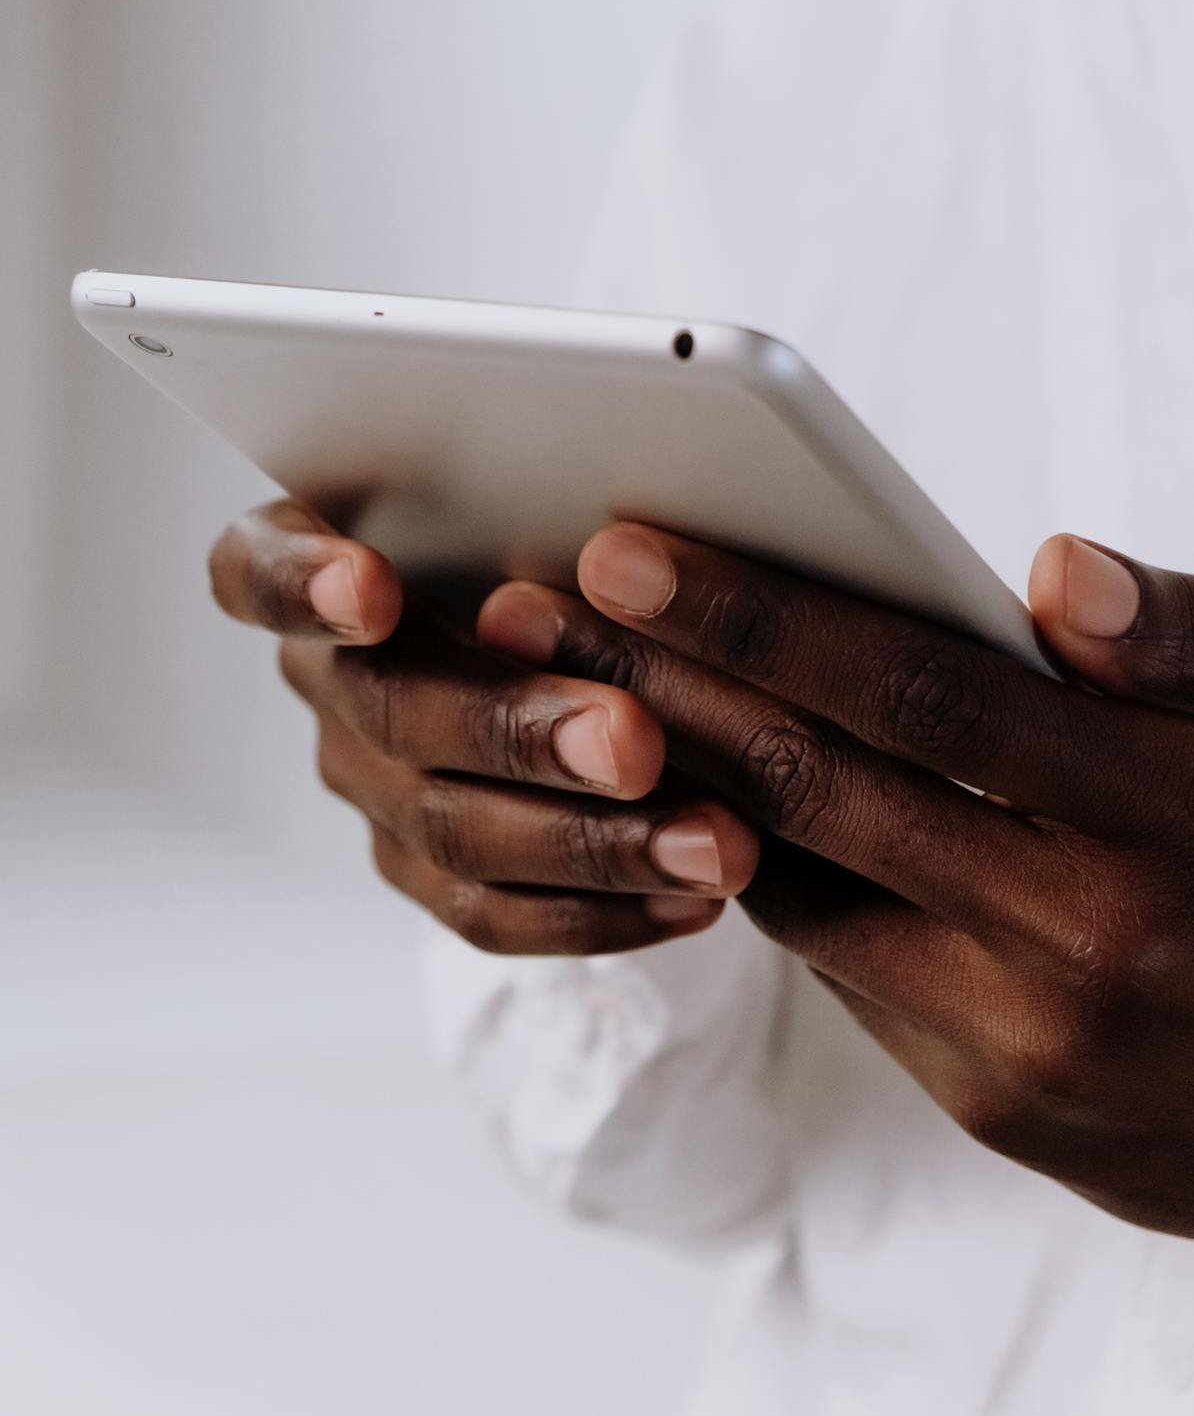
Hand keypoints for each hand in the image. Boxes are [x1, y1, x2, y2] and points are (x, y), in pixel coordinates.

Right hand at [208, 502, 758, 955]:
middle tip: (634, 743)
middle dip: (519, 732)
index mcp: (315, 559)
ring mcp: (368, 782)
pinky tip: (697, 899)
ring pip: (452, 833)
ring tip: (711, 844)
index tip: (371, 587)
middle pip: (390, 712)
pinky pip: (494, 915)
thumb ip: (552, 509)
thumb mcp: (548, 500)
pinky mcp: (422, 869)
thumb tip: (635, 546)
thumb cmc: (560, 528)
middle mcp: (328, 675)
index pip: (260, 569)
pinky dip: (604, 912)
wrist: (581, 626)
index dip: (305, 585)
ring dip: (592, 843)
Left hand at [477, 523, 1193, 1248]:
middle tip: (527, 611)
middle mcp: (1077, 940)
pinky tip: (712, 806)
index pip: (915, 695)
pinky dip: (768, 882)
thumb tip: (1051, 569)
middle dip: (652, 687)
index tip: (625, 549)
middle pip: (815, 791)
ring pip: (800, 891)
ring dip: (679, 787)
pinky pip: (847, 973)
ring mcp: (1025, 1042)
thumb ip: (1190, 645)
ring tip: (583, 695)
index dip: (756, 616)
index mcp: (1160, 815)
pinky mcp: (994, 1108)